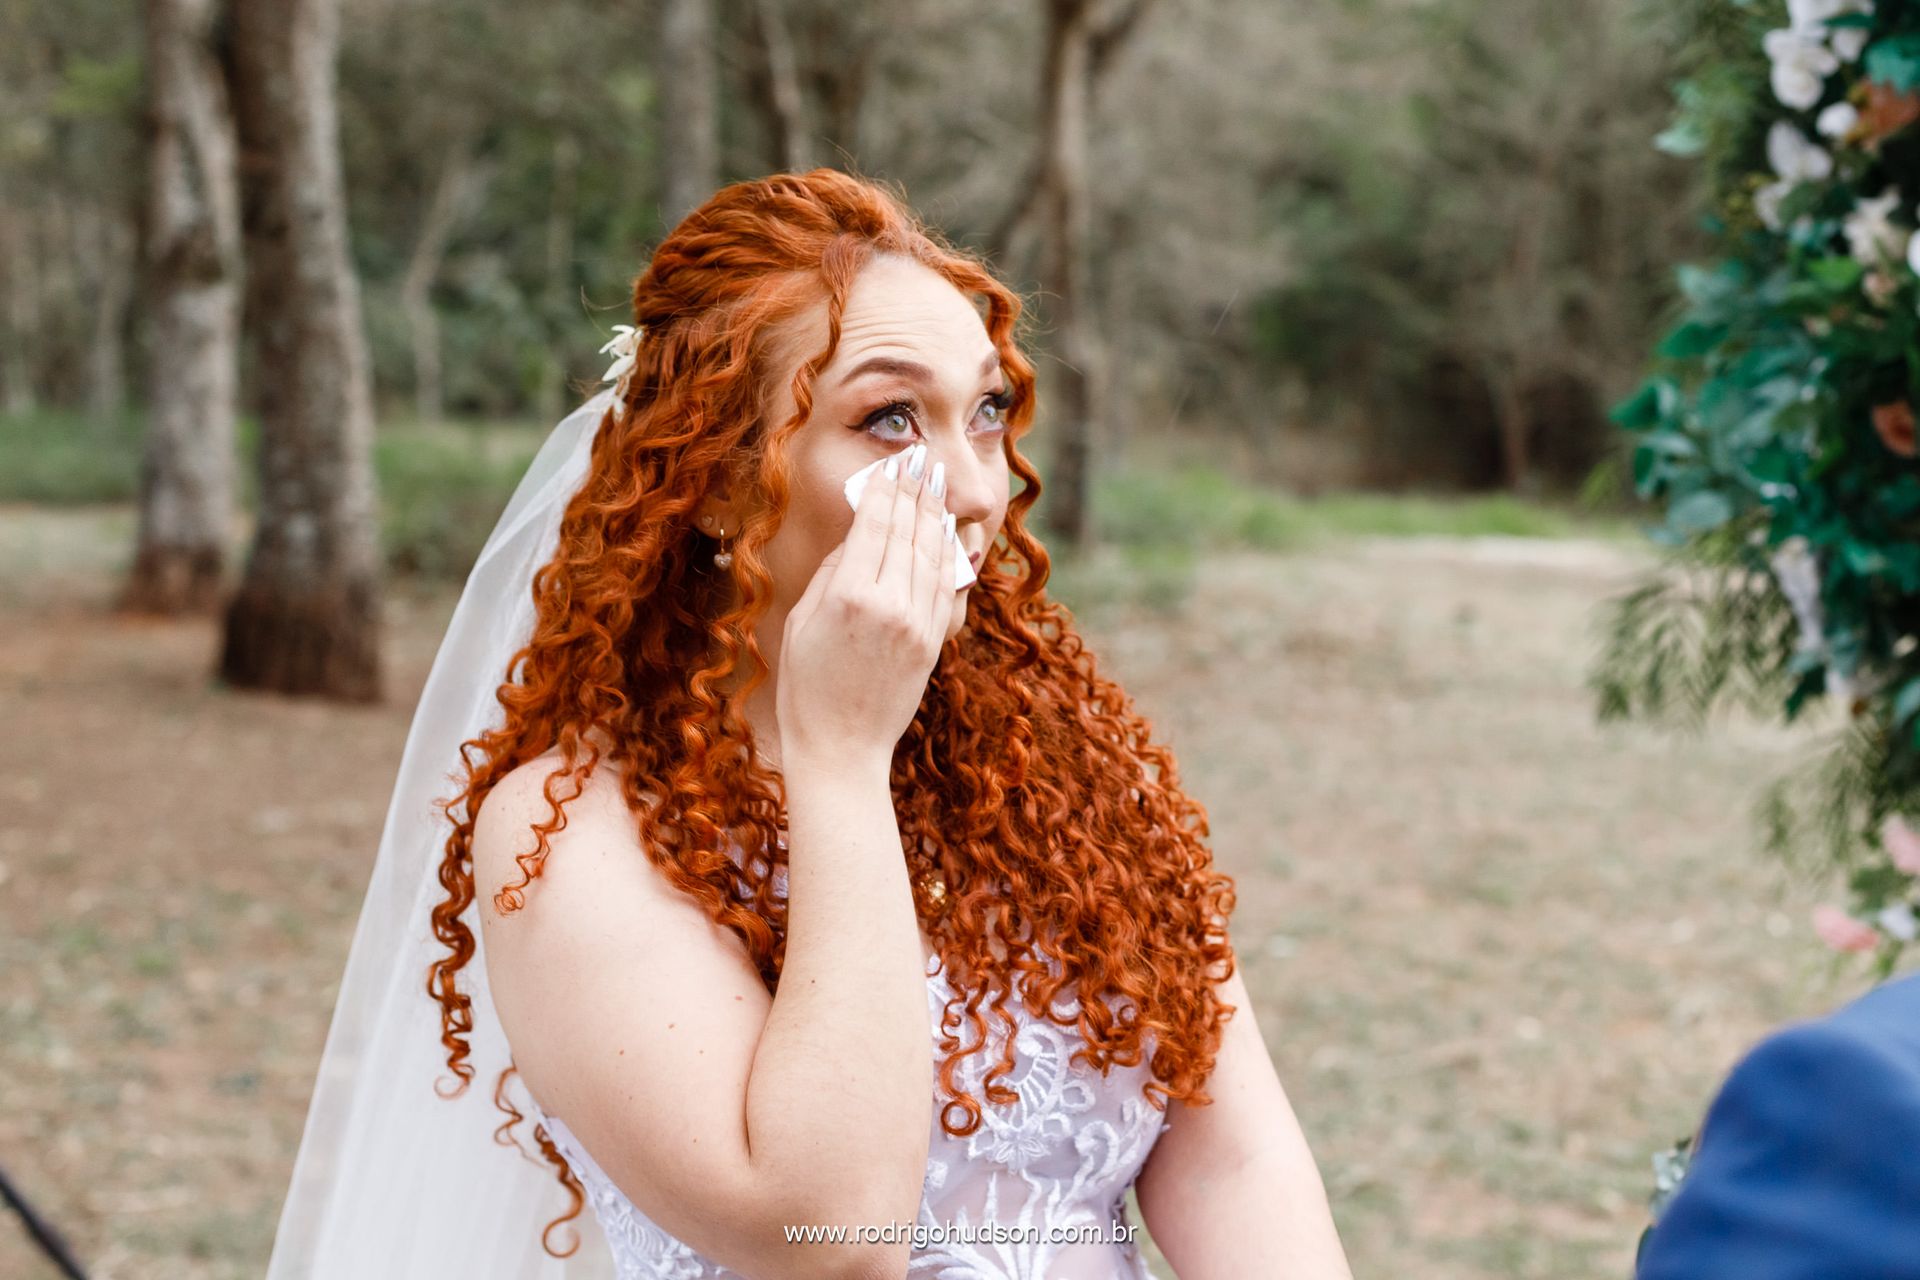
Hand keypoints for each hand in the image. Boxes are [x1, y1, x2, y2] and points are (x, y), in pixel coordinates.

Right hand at [776, 442, 957, 772]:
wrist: (841, 747)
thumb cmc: (806, 686)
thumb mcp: (802, 621)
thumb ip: (833, 572)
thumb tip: (859, 534)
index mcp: (849, 595)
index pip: (874, 524)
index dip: (885, 489)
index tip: (893, 463)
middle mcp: (889, 604)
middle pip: (907, 532)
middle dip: (915, 491)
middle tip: (921, 460)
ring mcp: (917, 624)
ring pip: (931, 554)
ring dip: (934, 514)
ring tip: (936, 483)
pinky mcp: (933, 642)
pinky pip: (944, 586)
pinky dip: (947, 553)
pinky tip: (946, 531)